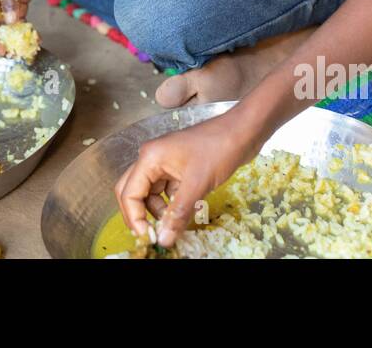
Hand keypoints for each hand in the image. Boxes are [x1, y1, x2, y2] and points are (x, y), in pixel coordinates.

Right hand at [0, 0, 45, 55]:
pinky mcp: (19, 7)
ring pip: (8, 31)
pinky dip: (28, 32)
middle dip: (3, 45)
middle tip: (16, 54)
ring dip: (16, 41)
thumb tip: (11, 21)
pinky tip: (36, 39)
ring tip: (28, 49)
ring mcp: (7, 8)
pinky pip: (21, 24)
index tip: (1, 49)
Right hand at [114, 108, 260, 247]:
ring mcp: (165, 163)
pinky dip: (172, 205)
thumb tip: (164, 239)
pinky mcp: (178, 168)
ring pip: (151, 194)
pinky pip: (167, 191)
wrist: (243, 132)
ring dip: (159, 211)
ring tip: (173, 226)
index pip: (129, 192)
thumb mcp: (197, 184)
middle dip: (139, 214)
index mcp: (150, 158)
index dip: (134, 218)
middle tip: (151, 235)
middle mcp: (152, 159)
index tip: (147, 238)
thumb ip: (178, 213)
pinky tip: (184, 215)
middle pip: (133, 191)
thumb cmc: (219, 150)